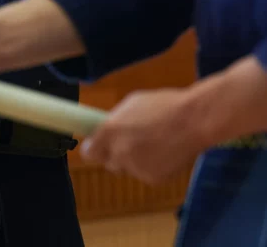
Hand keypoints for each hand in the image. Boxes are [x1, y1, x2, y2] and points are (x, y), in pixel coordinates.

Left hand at [80, 88, 210, 184]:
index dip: (94, 148)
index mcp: (110, 132)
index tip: (99, 144)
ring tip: (154, 144)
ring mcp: (136, 168)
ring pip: (128, 169)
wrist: (195, 120)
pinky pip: (146, 174)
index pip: (88, 152)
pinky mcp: (153, 179)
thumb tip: (106, 128)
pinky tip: (166, 152)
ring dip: (135, 161)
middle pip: (108, 162)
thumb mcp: (132, 104)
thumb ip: (115, 121)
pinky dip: (153, 167)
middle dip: (115, 154)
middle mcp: (119, 153)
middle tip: (130, 143)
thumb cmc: (163, 105)